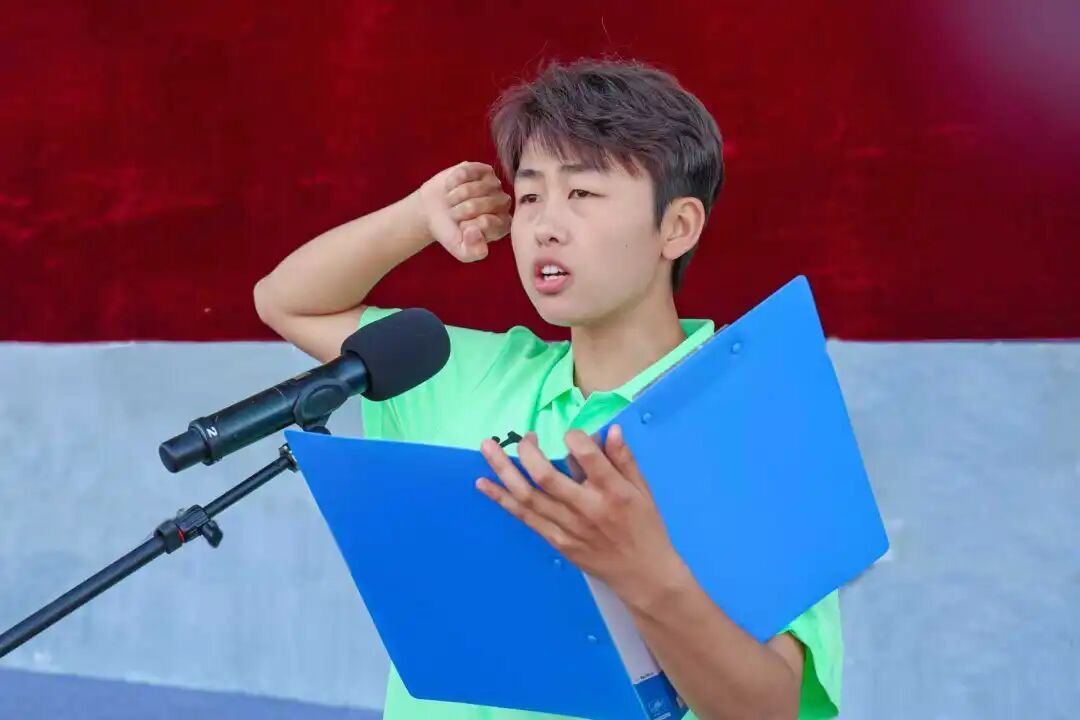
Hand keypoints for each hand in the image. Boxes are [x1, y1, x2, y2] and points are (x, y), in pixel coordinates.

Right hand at [417, 161, 511, 262]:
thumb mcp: (461, 250)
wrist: (434, 211)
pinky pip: (465, 173)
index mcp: (503, 226)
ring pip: (470, 189)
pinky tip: (453, 187)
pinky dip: (452, 182)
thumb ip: (472, 251)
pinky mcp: (482, 169)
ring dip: (454, 197)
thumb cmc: (451, 232)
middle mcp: (503, 204)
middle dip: (458, 211)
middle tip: (454, 215)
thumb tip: (476, 232)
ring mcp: (495, 184)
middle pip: (477, 205)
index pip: (486, 223)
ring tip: (453, 202)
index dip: (467, 225)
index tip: (462, 228)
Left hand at [476, 425, 692, 611]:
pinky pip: (525, 517)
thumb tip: (609, 430)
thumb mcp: (642, 490)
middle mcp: (587, 509)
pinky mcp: (556, 541)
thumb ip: (624, 459)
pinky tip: (484, 483)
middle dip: (528, 452)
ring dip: (504, 470)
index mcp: (613, 492)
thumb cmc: (644, 526)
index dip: (574, 438)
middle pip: (546, 477)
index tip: (569, 433)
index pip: (588, 458)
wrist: (641, 574)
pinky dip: (502, 499)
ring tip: (486, 447)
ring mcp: (568, 527)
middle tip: (524, 436)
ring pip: (528, 497)